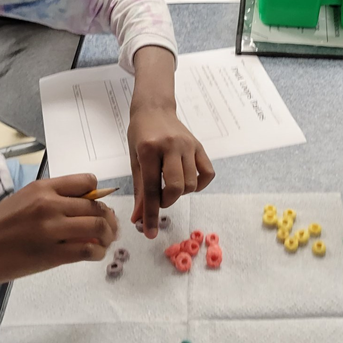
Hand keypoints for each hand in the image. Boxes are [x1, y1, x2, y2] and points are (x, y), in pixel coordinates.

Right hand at [0, 174, 117, 289]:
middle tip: (107, 231)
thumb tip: (83, 210)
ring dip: (107, 237)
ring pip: (99, 227)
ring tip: (103, 243)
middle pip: (98, 207)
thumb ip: (50, 202)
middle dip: (108, 220)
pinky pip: (88, 250)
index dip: (97, 196)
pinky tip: (92, 255)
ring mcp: (51, 229)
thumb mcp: (21, 202)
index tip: (94, 209)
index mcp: (42, 188)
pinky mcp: (50, 255)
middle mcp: (49, 204)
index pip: (88, 181)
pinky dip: (97, 253)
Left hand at [126, 47, 215, 236]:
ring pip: (191, 183)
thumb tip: (138, 220)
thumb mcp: (135, 161)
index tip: (149, 233)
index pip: (152, 189)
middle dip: (167, 201)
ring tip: (170, 184)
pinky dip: (199, 184)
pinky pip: (207, 174)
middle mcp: (171, 146)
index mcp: (149, 150)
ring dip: (180, 193)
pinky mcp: (200, 146)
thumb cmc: (140, 135)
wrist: (154, 108)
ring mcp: (188, 145)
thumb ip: (140, 191)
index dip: (150, 214)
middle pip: (176, 188)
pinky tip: (188, 182)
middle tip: (159, 198)